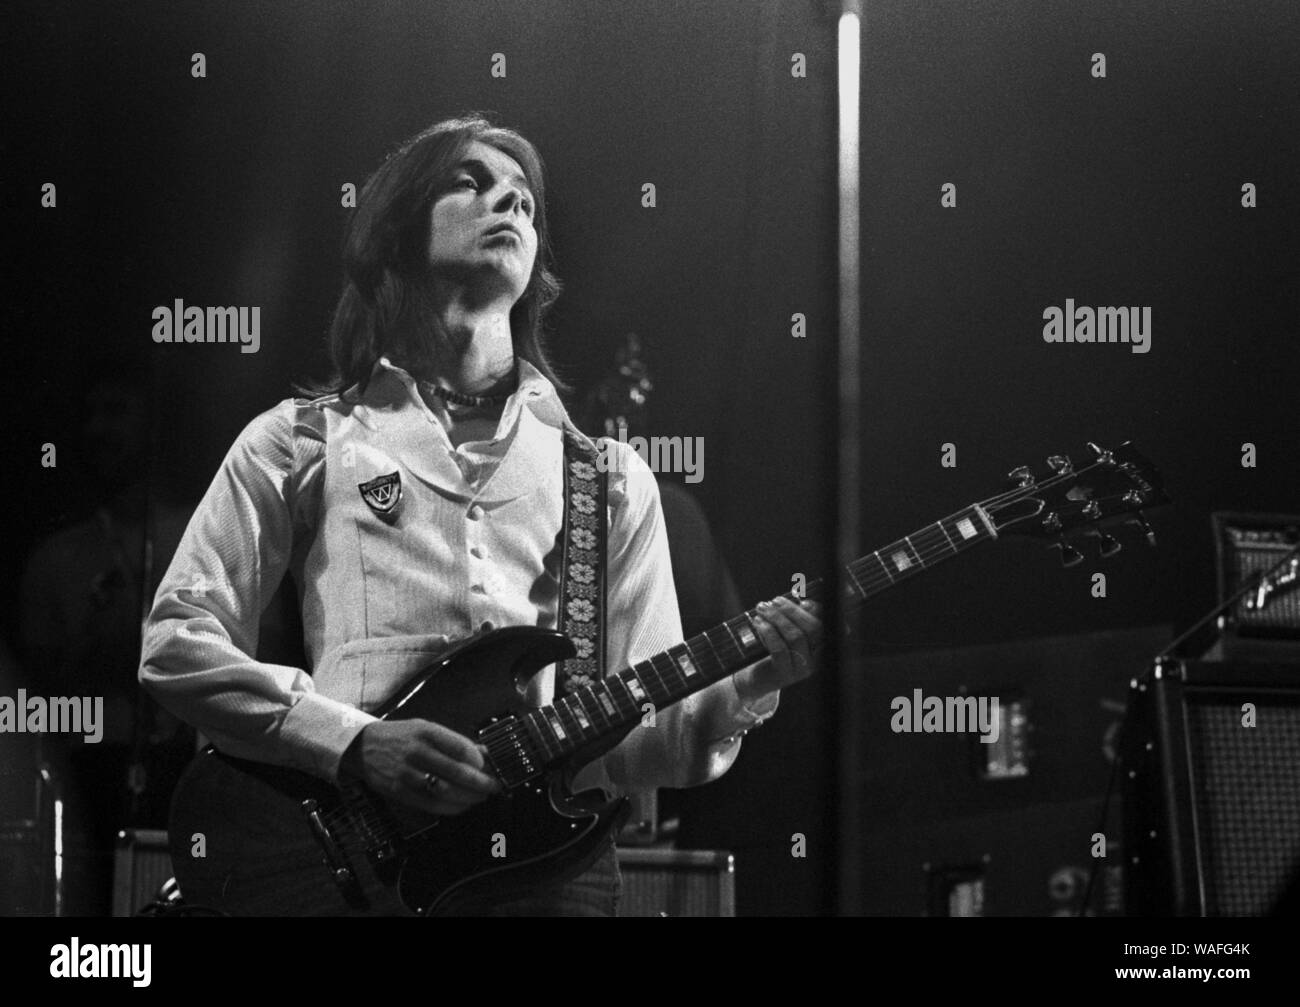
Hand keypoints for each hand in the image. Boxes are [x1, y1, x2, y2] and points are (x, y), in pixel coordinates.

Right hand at [341, 719, 501, 814]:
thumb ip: (455, 742)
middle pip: (457, 772)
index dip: (479, 761)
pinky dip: (452, 807)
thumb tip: (485, 754)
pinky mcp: (400, 792)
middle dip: (481, 782)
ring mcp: (407, 774)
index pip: (461, 747)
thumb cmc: (402, 737)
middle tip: (494, 786)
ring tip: (481, 797)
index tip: (488, 766)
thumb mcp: (426, 729)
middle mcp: (417, 752)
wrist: (363, 747)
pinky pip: (432, 804)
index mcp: (426, 732)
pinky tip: (463, 805)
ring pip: (446, 791)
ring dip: (469, 797)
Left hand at [735, 596, 823, 701]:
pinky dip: (768, 631)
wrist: (755, 680)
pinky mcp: (785, 675)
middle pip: (813, 629)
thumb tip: (806, 603)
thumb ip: (797, 619)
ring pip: (795, 637)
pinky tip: (759, 622)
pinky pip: (779, 649)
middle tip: (775, 601)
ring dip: (777, 618)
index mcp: (821, 647)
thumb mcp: (785, 634)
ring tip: (762, 609)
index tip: (802, 599)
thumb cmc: (771, 652)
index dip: (818, 610)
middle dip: (792, 611)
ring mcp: (802, 669)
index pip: (825, 625)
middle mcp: (816, 660)